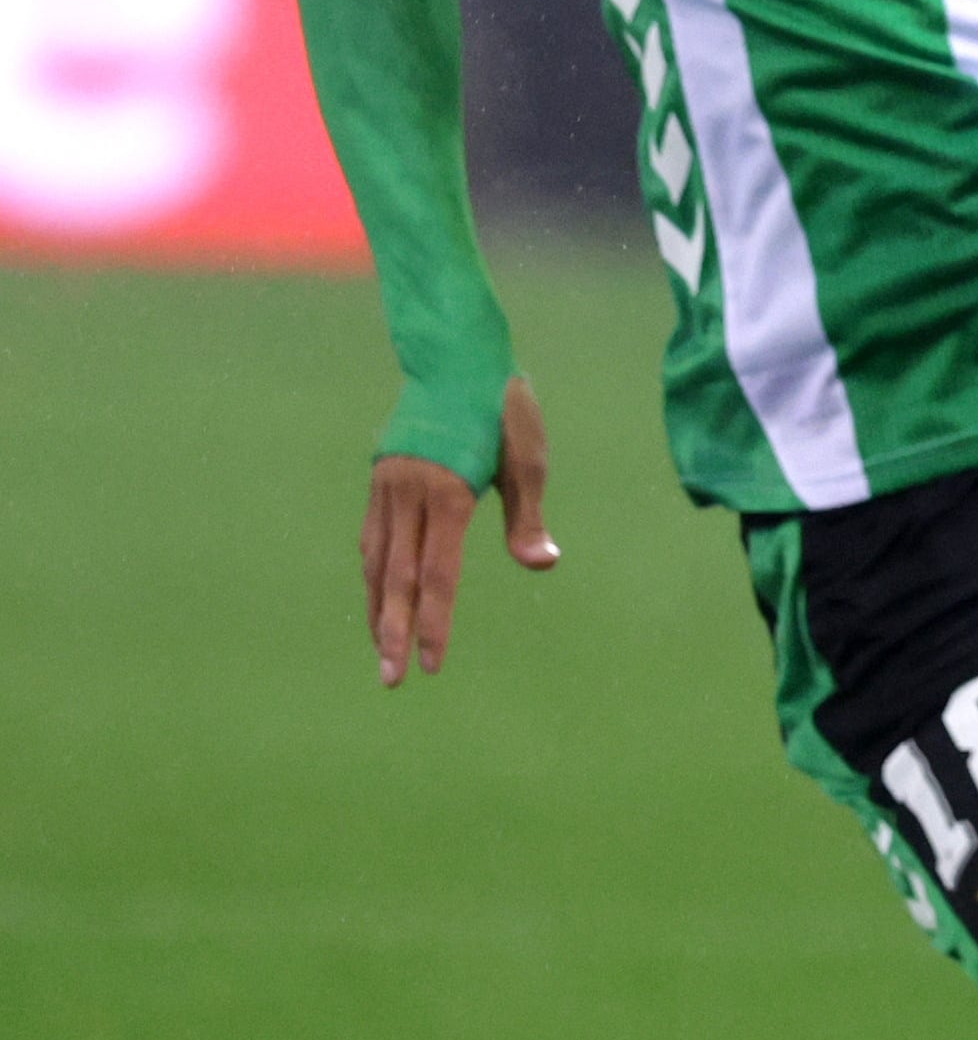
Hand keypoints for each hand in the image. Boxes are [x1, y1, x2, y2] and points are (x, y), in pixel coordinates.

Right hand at [362, 374, 555, 686]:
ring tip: (381, 650)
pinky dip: (374, 572)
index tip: (432, 662)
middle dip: (395, 632)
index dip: (434, 623)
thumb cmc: (504, 413)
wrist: (457, 360)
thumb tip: (543, 564)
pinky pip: (373, 537)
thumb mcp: (528, 461)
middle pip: (398, 579)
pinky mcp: (380, 480)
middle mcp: (409, 494)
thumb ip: (528, 517)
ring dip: (378, 609)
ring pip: (377, 561)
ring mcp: (388, 487)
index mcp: (448, 493)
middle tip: (391, 679)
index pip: (438, 575)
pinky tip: (379, 595)